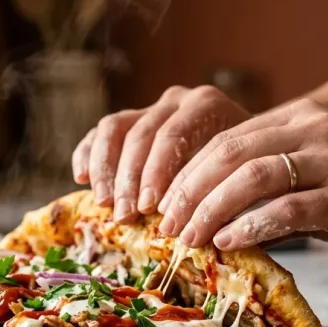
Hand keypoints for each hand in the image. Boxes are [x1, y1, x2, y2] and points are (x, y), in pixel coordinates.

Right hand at [71, 85, 250, 221]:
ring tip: (104, 203)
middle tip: (124, 215)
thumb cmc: (245, 174)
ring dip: (105, 168)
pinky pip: (99, 133)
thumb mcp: (244, 180)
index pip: (172, 135)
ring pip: (114, 128)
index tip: (148, 209)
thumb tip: (201, 226)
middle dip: (128, 179)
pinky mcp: (129, 122)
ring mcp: (151, 108)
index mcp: (208, 105)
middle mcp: (177, 100)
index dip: (155, 173)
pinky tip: (80, 179)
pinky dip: (87, 153)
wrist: (247, 154)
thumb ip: (224, 194)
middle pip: (140, 134)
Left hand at [157, 99, 327, 264]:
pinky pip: (287, 208)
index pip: (227, 138)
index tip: (162, 203)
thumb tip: (214, 215)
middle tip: (165, 224)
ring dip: (210, 209)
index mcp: (303, 119)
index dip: (187, 171)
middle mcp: (316, 130)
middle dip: (189, 190)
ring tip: (188, 237)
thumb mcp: (320, 175)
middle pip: (230, 152)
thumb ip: (274, 183)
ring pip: (252, 177)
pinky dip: (250, 225)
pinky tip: (228, 243)